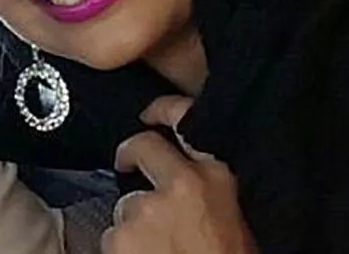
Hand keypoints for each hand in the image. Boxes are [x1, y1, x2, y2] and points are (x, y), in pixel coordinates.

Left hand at [101, 96, 258, 253]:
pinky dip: (122, 252)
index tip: (148, 112)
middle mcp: (181, 183)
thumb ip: (210, 187)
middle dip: (130, 155)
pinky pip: (111, 238)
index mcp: (218, 176)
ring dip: (133, 225)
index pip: (184, 119)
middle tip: (126, 165)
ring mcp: (145, 210)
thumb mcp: (236, 216)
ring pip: (124, 206)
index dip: (161, 109)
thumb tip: (184, 174)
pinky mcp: (120, 238)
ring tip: (160, 250)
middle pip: (138, 147)